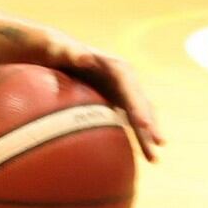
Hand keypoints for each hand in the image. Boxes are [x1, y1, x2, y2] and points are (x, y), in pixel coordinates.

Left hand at [46, 39, 164, 161]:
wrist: (49, 53)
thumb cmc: (51, 49)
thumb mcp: (56, 47)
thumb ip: (69, 51)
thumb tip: (84, 57)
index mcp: (112, 66)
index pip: (129, 85)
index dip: (137, 104)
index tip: (142, 123)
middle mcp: (121, 80)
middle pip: (138, 102)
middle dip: (149, 122)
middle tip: (159, 143)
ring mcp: (118, 93)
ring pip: (136, 116)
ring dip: (145, 136)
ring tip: (153, 159)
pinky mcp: (111, 103)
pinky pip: (124, 122)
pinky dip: (131, 137)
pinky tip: (136, 158)